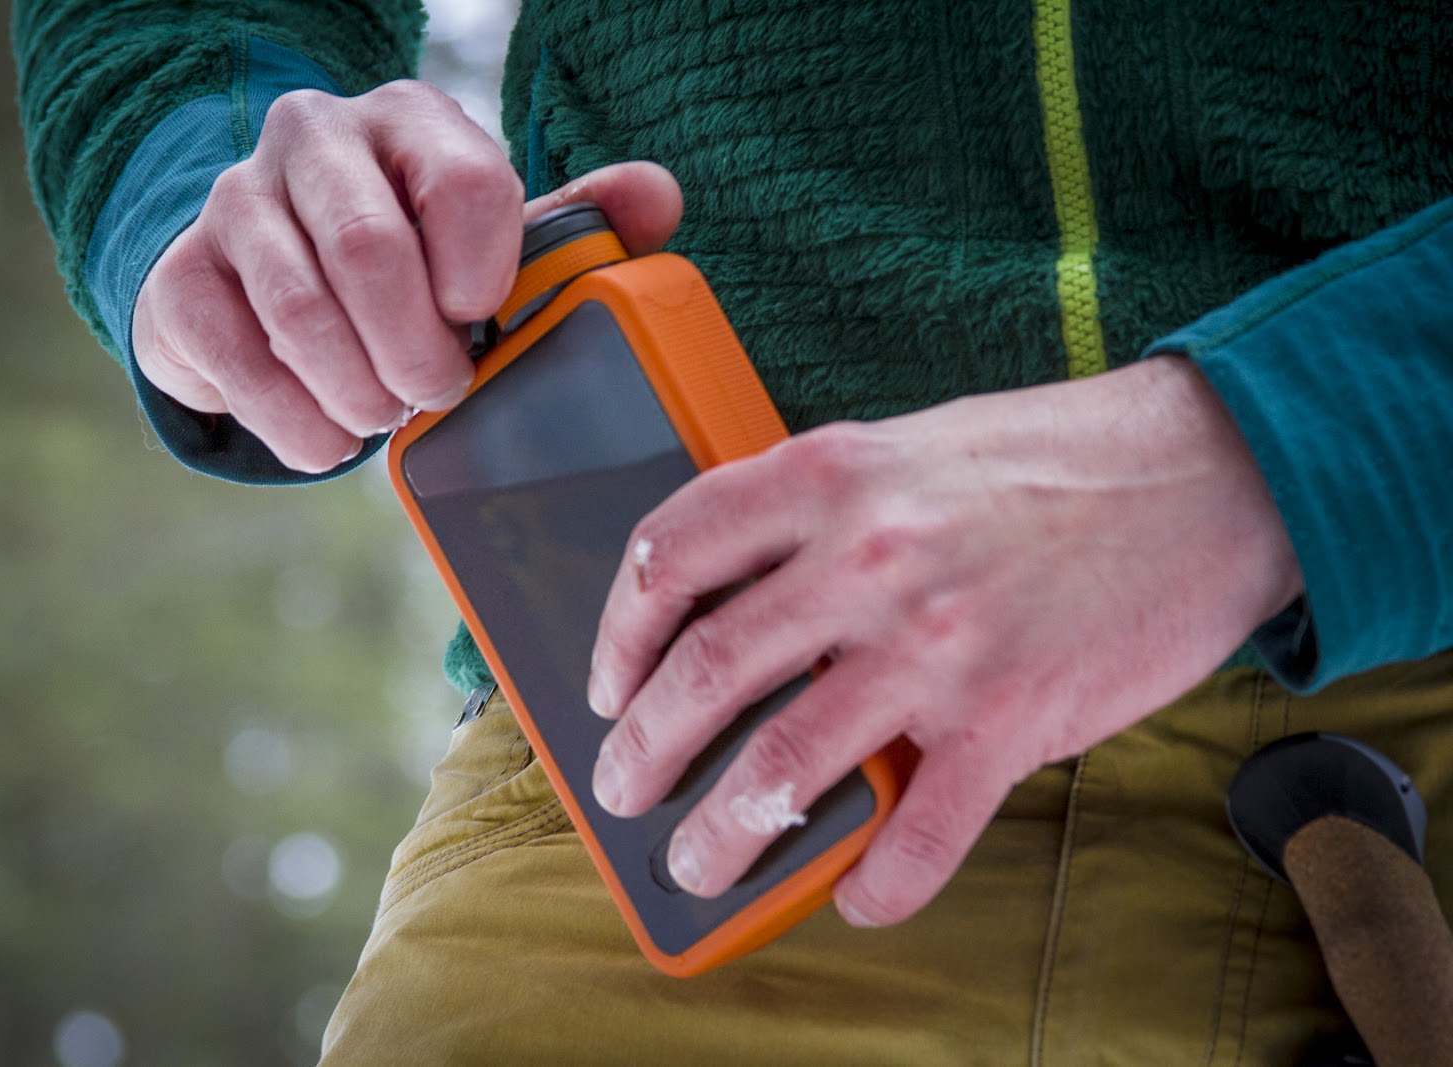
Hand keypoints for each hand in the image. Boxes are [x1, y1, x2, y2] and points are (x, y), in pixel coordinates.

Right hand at [131, 81, 681, 472]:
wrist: (268, 278)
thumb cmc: (410, 262)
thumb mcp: (495, 240)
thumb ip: (577, 226)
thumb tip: (657, 198)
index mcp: (413, 123)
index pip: (466, 183)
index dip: (483, 275)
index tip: (478, 320)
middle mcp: (317, 140)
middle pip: (372, 252)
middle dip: (417, 353)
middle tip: (435, 391)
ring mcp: (239, 202)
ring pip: (301, 311)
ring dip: (356, 389)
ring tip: (382, 411)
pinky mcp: (184, 275)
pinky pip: (238, 358)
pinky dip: (295, 421)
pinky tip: (329, 434)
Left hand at [586, 356, 1302, 926]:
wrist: (1208, 474)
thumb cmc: (1053, 459)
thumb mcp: (906, 448)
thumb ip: (816, 511)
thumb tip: (735, 597)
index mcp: (830, 475)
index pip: (670, 554)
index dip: (616, 630)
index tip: (607, 678)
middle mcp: (867, 558)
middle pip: (703, 672)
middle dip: (642, 747)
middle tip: (622, 785)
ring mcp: (936, 646)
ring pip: (782, 765)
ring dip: (720, 832)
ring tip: (698, 859)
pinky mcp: (1010, 720)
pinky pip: (917, 835)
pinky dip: (874, 883)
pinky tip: (855, 896)